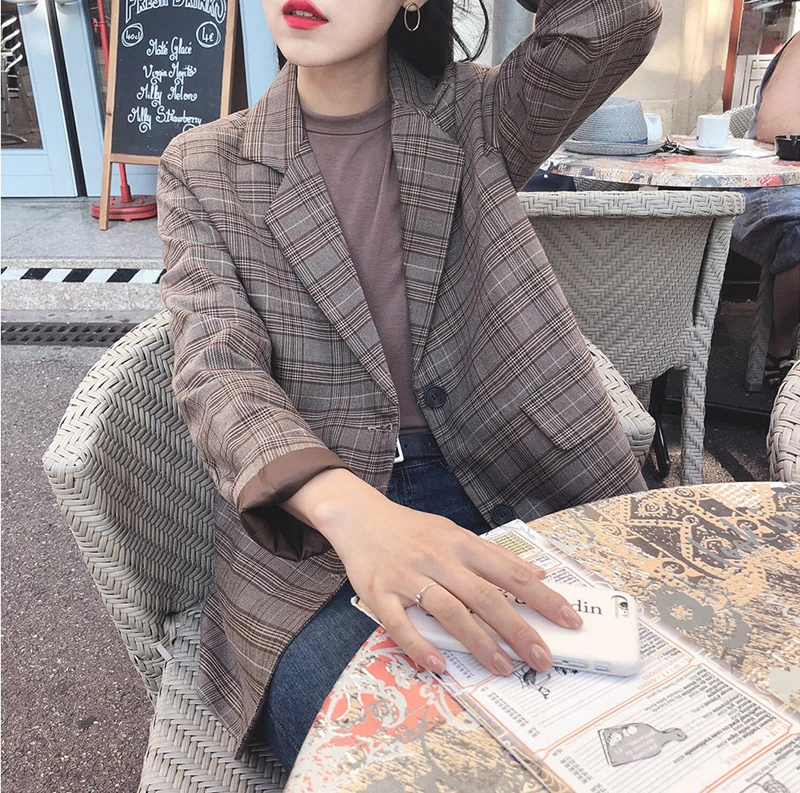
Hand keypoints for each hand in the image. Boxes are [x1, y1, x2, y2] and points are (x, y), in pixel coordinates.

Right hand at [285, 469, 582, 675]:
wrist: (358, 515)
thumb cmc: (411, 529)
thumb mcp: (454, 533)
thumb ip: (494, 555)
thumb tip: (536, 572)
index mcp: (460, 544)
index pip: (509, 574)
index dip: (542, 598)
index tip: (570, 620)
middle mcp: (438, 559)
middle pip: (485, 597)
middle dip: (518, 630)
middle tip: (543, 659)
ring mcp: (408, 576)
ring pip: (449, 612)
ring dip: (479, 643)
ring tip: (503, 667)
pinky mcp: (379, 593)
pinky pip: (400, 624)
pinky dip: (420, 645)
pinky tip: (438, 665)